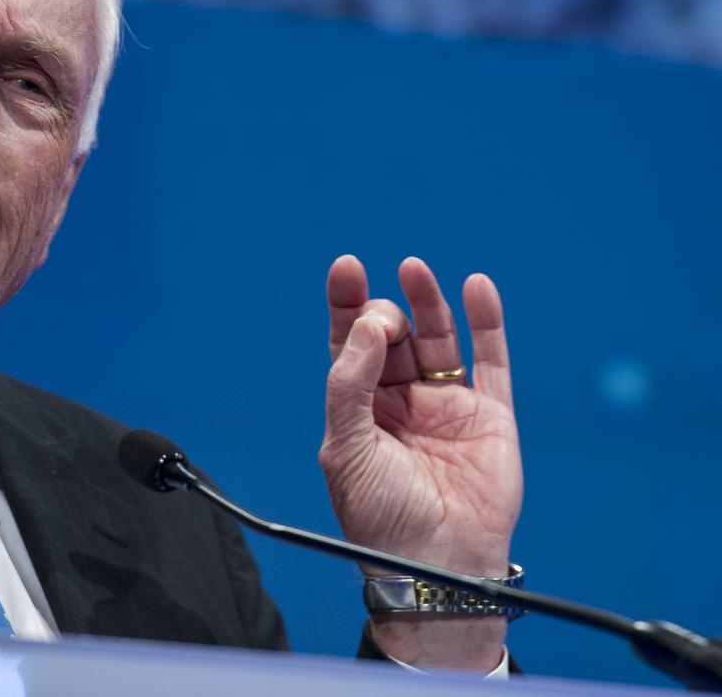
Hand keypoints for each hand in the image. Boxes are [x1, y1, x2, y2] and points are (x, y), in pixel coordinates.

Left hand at [319, 255, 522, 670]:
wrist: (436, 567)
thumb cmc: (380, 517)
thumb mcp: (346, 449)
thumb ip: (350, 385)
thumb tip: (370, 324)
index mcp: (359, 407)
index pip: (350, 343)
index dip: (347, 304)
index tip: (345, 268)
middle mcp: (401, 400)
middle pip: (392, 334)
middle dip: (384, 312)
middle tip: (382, 316)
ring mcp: (446, 405)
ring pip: (437, 338)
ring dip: (427, 301)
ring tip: (413, 269)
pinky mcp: (490, 415)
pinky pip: (490, 360)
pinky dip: (486, 322)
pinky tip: (477, 287)